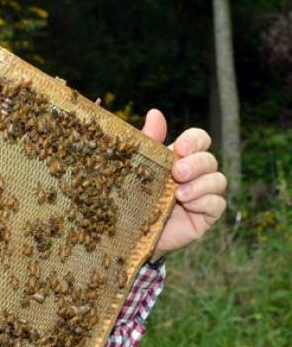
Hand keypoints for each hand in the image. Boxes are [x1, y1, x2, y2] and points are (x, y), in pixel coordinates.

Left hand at [141, 109, 227, 259]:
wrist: (128, 233)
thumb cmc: (131, 197)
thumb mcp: (136, 168)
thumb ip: (148, 142)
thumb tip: (155, 113)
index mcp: (180, 157)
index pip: (199, 139)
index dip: (194, 140)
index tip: (179, 148)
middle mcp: (195, 173)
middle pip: (210, 159)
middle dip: (196, 163)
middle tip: (178, 172)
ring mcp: (203, 194)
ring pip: (218, 180)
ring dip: (200, 184)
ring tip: (179, 194)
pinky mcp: (206, 215)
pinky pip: (217, 204)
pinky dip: (205, 201)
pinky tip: (188, 205)